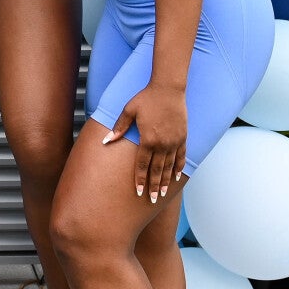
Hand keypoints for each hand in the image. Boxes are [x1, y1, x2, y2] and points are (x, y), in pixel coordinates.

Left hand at [104, 82, 188, 203]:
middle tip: (151, 200)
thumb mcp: (129, 111)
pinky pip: (181, 156)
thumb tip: (106, 141)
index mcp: (147, 139)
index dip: (139, 180)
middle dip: (153, 186)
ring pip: (169, 166)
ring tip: (162, 193)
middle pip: (157, 170)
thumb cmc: (146, 98)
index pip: (142, 165)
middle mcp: (162, 144)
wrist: (168, 88)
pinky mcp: (183, 137)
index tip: (138, 192)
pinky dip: (179, 167)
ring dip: (165, 181)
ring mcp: (174, 141)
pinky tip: (177, 177)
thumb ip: (119, 128)